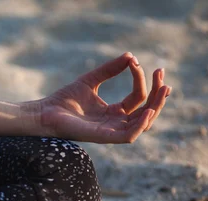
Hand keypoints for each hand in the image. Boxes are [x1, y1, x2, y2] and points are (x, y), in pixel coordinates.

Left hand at [26, 52, 170, 143]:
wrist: (44, 113)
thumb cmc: (64, 100)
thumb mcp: (90, 80)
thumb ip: (109, 70)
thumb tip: (130, 56)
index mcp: (113, 112)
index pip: (137, 97)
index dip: (141, 80)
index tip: (134, 62)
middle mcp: (115, 123)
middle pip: (147, 111)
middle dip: (158, 93)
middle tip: (161, 71)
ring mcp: (111, 132)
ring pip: (144, 123)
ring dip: (156, 106)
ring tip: (163, 87)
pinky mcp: (104, 137)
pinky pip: (129, 136)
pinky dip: (141, 125)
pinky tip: (148, 109)